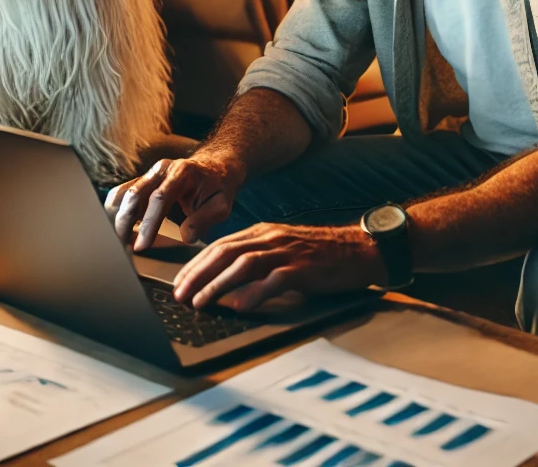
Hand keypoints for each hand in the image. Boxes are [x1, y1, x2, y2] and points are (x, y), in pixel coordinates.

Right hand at [105, 154, 245, 251]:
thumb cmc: (218, 188)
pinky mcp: (143, 181)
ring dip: (117, 220)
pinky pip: (123, 196)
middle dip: (124, 224)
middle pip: (133, 194)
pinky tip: (124, 234)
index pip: (159, 198)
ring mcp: (150, 174)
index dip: (148, 224)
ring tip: (121, 243)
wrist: (216, 167)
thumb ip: (205, 219)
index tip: (141, 246)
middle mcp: (161, 169)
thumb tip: (186, 236)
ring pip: (123, 194)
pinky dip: (118, 215)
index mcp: (182, 172)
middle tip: (123, 250)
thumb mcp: (221, 205)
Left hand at [172, 222, 387, 310]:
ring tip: (200, 302)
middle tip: (179, 294)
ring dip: (217, 284)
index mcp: (263, 232)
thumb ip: (258, 259)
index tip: (178, 282)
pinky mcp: (304, 268)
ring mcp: (287, 252)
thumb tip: (227, 284)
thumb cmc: (319, 253)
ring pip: (244, 264)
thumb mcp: (283, 249)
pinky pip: (275, 279)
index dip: (196, 264)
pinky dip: (255, 292)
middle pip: (225, 252)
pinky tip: (240, 305)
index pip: (220, 246)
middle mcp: (271, 238)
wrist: (358, 249)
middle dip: (198, 274)